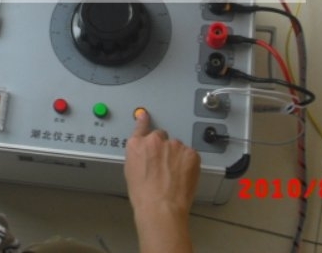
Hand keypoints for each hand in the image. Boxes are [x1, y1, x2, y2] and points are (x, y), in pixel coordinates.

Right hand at [124, 110, 199, 252]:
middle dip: (164, 147)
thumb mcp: (131, 171)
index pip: (141, 125)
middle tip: (164, 165)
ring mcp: (174, 145)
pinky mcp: (190, 153)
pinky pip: (190, 154)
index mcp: (137, 144)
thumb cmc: (143, 195)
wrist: (161, 206)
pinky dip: (188, 163)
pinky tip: (183, 176)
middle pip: (162, 137)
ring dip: (177, 156)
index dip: (143, 120)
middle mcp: (155, 140)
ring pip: (177, 147)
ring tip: (174, 175)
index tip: (145, 115)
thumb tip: (144, 152)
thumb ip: (138, 154)